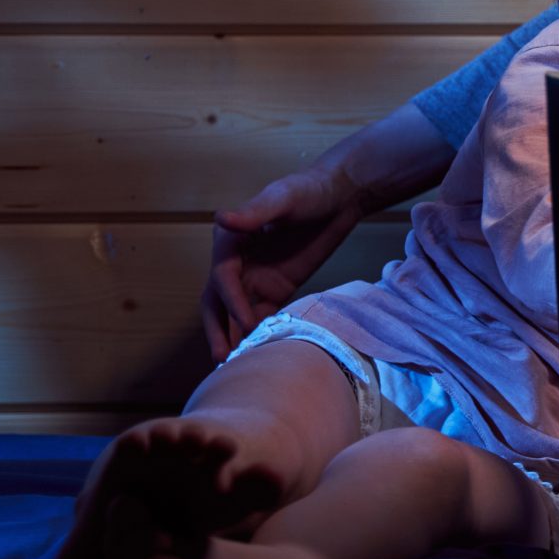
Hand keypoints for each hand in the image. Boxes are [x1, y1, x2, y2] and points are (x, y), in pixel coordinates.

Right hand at [200, 165, 365, 359]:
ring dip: (235, 338)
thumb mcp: (282, 197)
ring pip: (237, 314)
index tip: (246, 322)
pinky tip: (264, 355)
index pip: (223, 277)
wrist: (341, 195)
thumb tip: (220, 218)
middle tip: (222, 359)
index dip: (232, 301)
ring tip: (238, 368)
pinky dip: (260, 335)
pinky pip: (263, 316)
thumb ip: (254, 213)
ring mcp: (256, 278)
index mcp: (230, 239)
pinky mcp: (277, 288)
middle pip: (217, 302)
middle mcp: (237, 262)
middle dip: (218, 330)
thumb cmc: (308, 190)